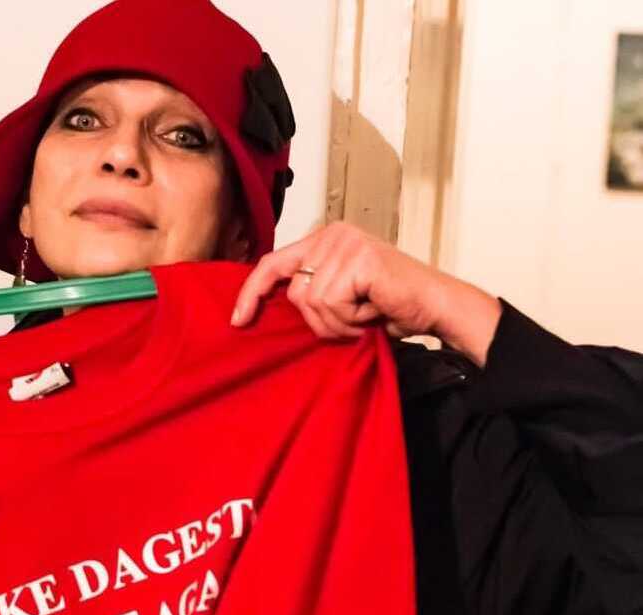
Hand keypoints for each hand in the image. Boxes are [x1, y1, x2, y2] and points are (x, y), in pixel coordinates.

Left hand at [230, 222, 501, 366]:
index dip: (251, 292)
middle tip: (353, 321)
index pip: (272, 263)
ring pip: (312, 301)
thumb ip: (309, 291)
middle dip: (320, 321)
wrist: (436, 308)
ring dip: (339, 321)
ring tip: (366, 314)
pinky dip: (352, 318)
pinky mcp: (359, 258)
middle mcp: (331, 234)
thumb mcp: (339, 295)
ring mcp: (346, 243)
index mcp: (323, 239)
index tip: (238, 320)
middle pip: (294, 292)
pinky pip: (332, 302)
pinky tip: (374, 310)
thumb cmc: (390, 305)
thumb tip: (262, 308)